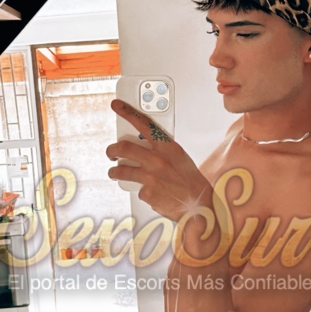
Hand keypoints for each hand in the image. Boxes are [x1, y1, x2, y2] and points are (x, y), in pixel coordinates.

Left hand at [106, 99, 213, 221]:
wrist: (199, 205)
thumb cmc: (190, 181)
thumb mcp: (179, 158)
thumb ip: (161, 150)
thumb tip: (142, 146)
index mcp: (168, 147)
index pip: (144, 124)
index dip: (128, 113)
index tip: (116, 106)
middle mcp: (158, 160)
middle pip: (124, 148)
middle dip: (112, 150)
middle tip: (111, 153)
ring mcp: (151, 177)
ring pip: (122, 170)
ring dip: (114, 171)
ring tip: (114, 173)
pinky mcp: (147, 193)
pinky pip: (137, 189)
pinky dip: (141, 191)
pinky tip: (151, 193)